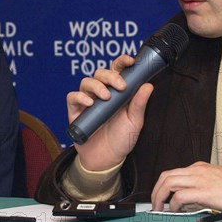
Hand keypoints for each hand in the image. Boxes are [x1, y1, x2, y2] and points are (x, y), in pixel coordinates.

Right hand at [67, 54, 153, 171]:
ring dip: (96, 86)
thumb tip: (148, 85)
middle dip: (110, 76)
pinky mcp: (75, 111)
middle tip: (120, 86)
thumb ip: (139, 104)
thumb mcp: (135, 122)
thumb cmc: (121, 139)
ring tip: (105, 97)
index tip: (131, 62)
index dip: (122, 62)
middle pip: (100, 73)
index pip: (117, 70)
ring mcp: (87, 101)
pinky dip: (80, 97)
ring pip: (86, 81)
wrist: (107, 160)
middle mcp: (101, 93)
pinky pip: (72, 96)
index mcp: (117, 92)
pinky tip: (89, 103)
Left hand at [151, 162, 221, 211]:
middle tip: (155, 204)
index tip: (160, 197)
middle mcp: (196, 171)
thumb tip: (186, 202)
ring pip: (169, 183)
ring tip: (159, 208)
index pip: (172, 173)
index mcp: (198, 168)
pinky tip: (176, 210)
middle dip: (156, 191)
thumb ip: (199, 187)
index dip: (162, 186)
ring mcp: (199, 179)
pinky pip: (180, 195)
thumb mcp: (214, 181)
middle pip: (166, 176)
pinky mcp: (204, 191)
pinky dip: (174, 204)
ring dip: (160, 196)